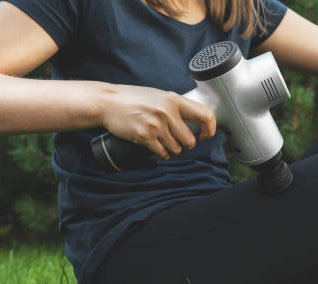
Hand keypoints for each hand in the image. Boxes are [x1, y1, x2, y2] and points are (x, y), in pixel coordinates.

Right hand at [99, 84, 215, 159]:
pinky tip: (158, 147)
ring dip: (173, 150)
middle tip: (178, 140)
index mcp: (174, 99)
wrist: (108, 102)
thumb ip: (176, 107)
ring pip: (177, 149)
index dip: (210, 129)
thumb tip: (197, 121)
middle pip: (190, 140)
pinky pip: (163, 153)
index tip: (205, 135)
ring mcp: (156, 125)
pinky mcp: (145, 136)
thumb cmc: (135, 99)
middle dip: (185, 144)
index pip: (205, 116)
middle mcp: (167, 112)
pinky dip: (162, 153)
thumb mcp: (160, 96)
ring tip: (164, 141)